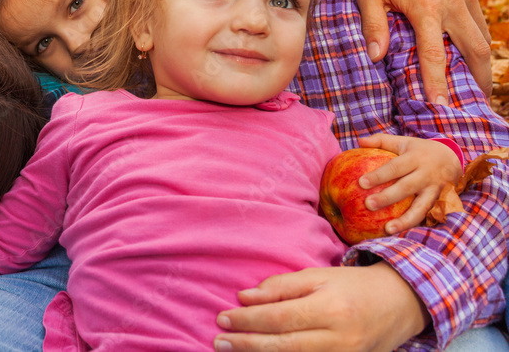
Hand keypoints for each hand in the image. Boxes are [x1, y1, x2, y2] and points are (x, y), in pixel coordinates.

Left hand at [213, 263, 428, 350]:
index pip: (280, 318)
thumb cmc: (352, 286)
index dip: (248, 320)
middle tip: (219, 340)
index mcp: (331, 309)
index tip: (223, 318)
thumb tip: (244, 297)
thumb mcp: (318, 275)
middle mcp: (340, 339)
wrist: (400, 304)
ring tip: (232, 351)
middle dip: (247, 344)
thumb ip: (281, 286)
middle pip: (284, 346)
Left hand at [353, 0, 491, 102]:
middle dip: (478, 79)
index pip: (436, 53)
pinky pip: (479, 21)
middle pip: (475, 49)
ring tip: (477, 89)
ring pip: (483, 37)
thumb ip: (373, 26)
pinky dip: (479, 42)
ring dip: (482, 63)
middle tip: (474, 105)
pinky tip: (472, 60)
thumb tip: (376, 58)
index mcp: (426, 6)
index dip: (439, 82)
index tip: (440, 106)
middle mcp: (452, 0)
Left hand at [357, 134, 462, 233]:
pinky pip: (428, 216)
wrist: (453, 158)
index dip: (379, 175)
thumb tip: (359, 141)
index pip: (395, 167)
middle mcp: (427, 175)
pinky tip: (400, 233)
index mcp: (416, 158)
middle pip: (406, 188)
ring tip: (387, 229)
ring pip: (421, 207)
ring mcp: (436, 191)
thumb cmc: (420, 150)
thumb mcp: (403, 142)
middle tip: (368, 205)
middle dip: (387, 198)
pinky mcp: (442, 203)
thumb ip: (381, 141)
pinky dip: (415, 225)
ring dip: (405, 220)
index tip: (361, 183)